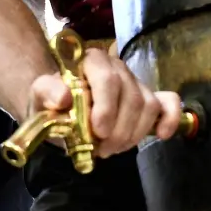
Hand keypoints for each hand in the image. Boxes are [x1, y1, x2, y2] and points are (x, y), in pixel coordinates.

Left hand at [28, 51, 183, 156]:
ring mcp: (136, 82)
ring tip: (112, 149)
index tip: (98, 132)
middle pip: (132, 96)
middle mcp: (117, 67)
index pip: (109, 78)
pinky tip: (162, 135)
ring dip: (133, 134)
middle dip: (118, 130)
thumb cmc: (51, 103)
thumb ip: (47, 92)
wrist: (60, 111)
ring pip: (148, 106)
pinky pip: (169, 103)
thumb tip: (64, 97)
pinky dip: (170, 119)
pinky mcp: (149, 99)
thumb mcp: (40, 97)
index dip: (107, 106)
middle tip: (102, 150)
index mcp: (91, 61)